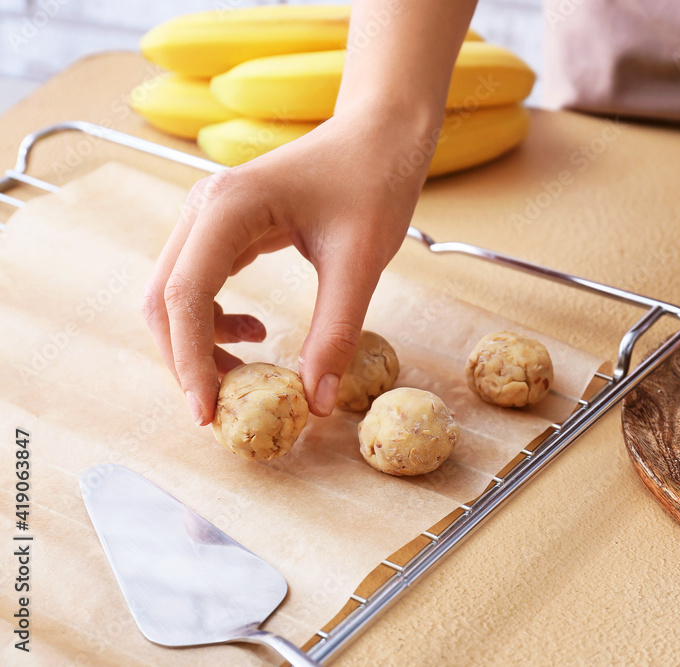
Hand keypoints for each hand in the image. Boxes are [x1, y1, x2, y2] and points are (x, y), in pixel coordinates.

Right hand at [142, 108, 428, 424]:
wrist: (380, 133)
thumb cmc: (374, 181)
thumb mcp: (361, 263)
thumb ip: (336, 332)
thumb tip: (318, 402)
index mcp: (228, 207)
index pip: (185, 297)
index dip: (191, 361)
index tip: (210, 413)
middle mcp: (204, 208)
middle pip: (165, 300)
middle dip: (187, 360)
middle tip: (223, 410)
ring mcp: (209, 215)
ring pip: (176, 295)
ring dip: (198, 344)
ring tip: (247, 374)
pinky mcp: (224, 226)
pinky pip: (199, 284)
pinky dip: (214, 321)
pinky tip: (255, 334)